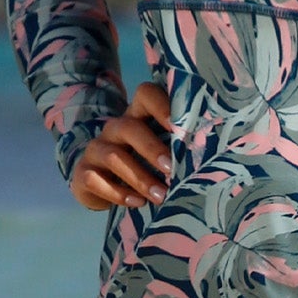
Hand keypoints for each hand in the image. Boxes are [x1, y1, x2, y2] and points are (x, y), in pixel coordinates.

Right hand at [69, 81, 174, 210]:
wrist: (102, 188)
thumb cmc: (142, 166)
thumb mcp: (158, 153)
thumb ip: (176, 148)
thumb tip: (214, 156)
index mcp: (137, 116)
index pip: (146, 94)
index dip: (162, 106)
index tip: (182, 129)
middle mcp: (114, 128)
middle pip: (129, 128)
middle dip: (152, 149)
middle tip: (173, 169)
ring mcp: (96, 149)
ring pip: (114, 157)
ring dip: (140, 178)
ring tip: (161, 196)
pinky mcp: (83, 173)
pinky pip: (96, 180)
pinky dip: (118, 193)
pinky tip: (137, 202)